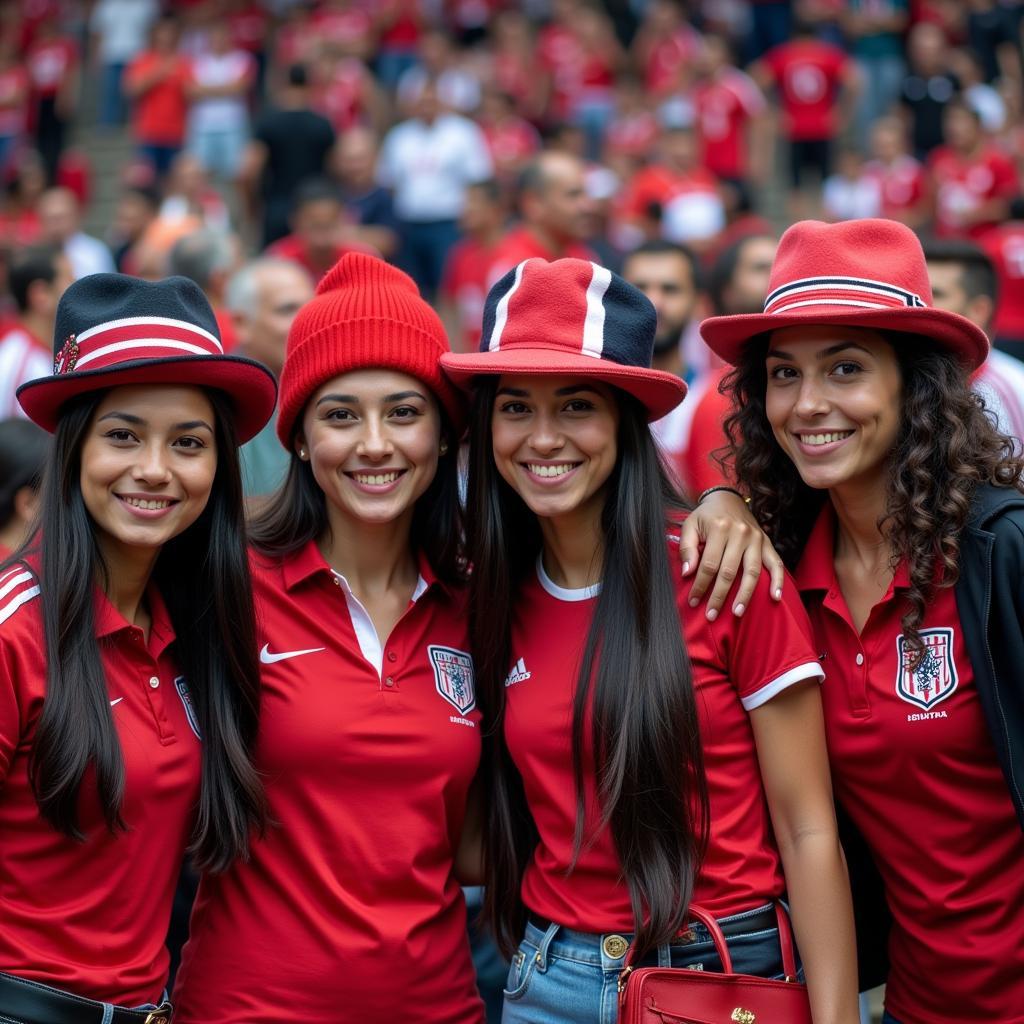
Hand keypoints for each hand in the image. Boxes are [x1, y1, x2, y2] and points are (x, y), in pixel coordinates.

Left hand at [680, 490, 783, 619]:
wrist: (727, 498)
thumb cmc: (706, 516)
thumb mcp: (690, 525)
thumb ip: (687, 548)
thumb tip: (687, 572)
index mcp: (719, 528)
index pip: (709, 564)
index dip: (700, 585)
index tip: (694, 601)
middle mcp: (740, 533)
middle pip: (730, 572)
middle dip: (719, 596)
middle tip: (711, 614)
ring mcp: (756, 539)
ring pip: (752, 572)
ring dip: (745, 594)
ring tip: (737, 612)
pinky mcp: (767, 542)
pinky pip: (776, 563)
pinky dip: (778, 581)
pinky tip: (775, 597)